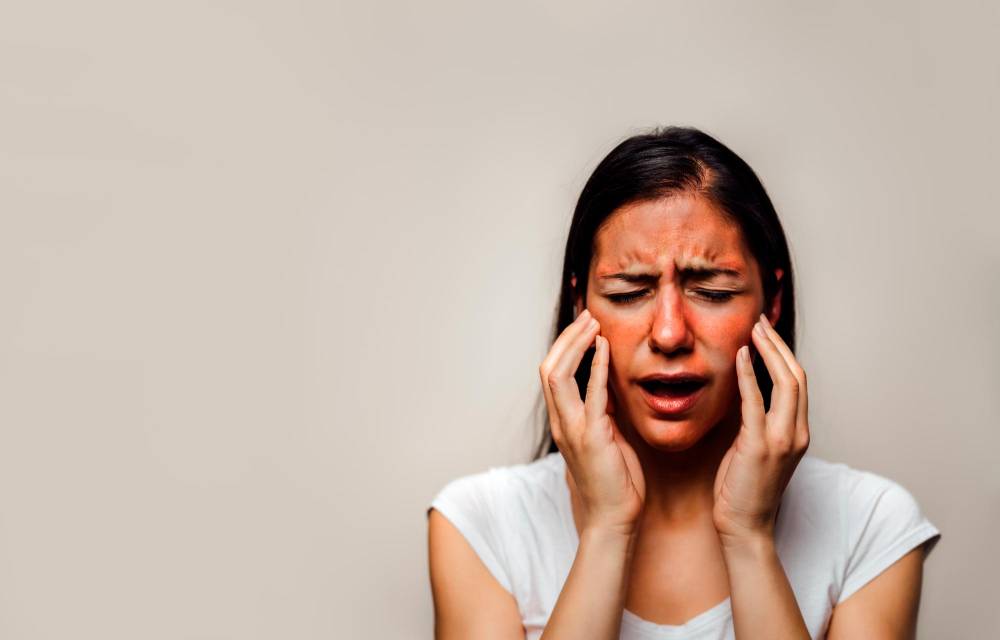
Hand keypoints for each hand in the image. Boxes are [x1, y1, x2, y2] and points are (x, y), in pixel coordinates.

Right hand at [539, 309, 645, 536]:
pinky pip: (590, 394)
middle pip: (548, 368)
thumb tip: (607, 384)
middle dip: (567, 338)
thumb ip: (603, 410)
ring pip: (558, 375)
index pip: (553, 375)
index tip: (584, 327)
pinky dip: (595, 365)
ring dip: (575, 344)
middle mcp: (561, 422)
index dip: (564, 347)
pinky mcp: (592, 437)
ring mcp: (572, 429)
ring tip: (593, 324)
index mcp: (563, 423)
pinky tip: (604, 346)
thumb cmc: (614, 482)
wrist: (614, 519)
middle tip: (587, 317)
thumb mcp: (607, 437)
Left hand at [712, 313, 809, 545]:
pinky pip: (756, 402)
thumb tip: (744, 391)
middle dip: (778, 345)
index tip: (766, 333)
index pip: (798, 383)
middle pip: (796, 376)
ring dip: (769, 352)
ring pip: (786, 383)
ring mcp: (782, 440)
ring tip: (752, 331)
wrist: (744, 526)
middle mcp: (796, 433)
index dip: (783, 354)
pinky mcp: (759, 446)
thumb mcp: (755, 448)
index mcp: (798, 432)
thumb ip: (756, 420)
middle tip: (759, 323)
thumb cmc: (744, 487)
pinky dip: (748, 375)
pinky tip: (739, 356)